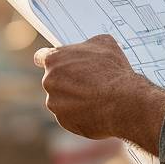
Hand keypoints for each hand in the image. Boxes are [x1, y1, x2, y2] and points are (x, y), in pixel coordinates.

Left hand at [34, 34, 164, 149]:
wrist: (123, 102)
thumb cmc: (114, 70)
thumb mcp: (105, 43)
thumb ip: (89, 44)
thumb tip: (89, 47)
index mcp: (54, 59)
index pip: (41, 57)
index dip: (51, 60)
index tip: (57, 64)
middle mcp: (49, 81)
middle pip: (54, 80)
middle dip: (68, 81)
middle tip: (88, 82)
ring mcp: (54, 102)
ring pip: (62, 99)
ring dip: (74, 98)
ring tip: (96, 97)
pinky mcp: (63, 120)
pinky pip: (70, 115)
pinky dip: (80, 113)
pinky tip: (97, 110)